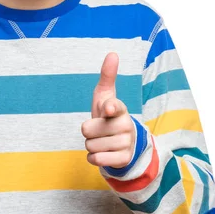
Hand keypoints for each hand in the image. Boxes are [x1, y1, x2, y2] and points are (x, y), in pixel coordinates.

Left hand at [81, 52, 135, 168]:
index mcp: (119, 108)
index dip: (109, 107)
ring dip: (91, 145)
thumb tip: (112, 53)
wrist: (122, 143)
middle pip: (88, 130)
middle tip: (98, 130)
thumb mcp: (105, 96)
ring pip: (90, 146)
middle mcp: (125, 125)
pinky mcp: (123, 159)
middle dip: (88, 132)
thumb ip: (107, 76)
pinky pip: (97, 160)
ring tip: (102, 140)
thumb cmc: (108, 116)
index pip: (114, 107)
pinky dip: (94, 158)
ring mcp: (126, 143)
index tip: (107, 108)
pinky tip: (103, 153)